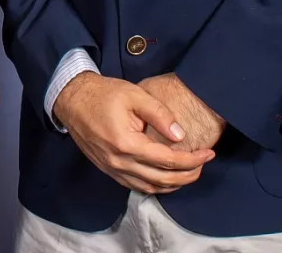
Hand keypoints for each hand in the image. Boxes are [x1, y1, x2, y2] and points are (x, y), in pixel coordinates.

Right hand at [51, 72, 213, 193]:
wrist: (72, 100)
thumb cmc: (104, 94)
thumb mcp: (135, 95)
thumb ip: (159, 114)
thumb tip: (181, 135)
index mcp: (127, 144)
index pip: (168, 160)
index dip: (192, 160)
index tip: (208, 153)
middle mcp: (119, 162)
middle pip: (162, 180)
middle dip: (188, 175)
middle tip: (204, 164)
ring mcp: (112, 169)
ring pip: (150, 187)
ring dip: (173, 185)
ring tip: (190, 173)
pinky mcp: (108, 169)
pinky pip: (136, 186)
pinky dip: (155, 186)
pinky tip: (166, 178)